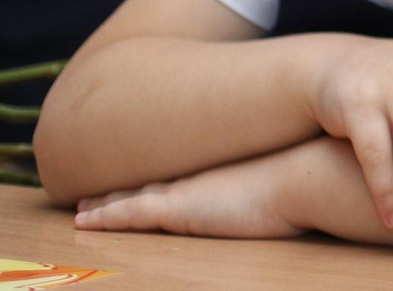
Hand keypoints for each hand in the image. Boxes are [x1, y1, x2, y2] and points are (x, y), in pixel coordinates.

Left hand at [75, 153, 300, 239]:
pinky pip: (129, 213)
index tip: (139, 183)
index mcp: (223, 174)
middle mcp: (199, 178)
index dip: (156, 182)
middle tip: (93, 195)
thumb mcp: (295, 182)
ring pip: (132, 198)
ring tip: (80, 208)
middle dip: (120, 190)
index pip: (180, 179)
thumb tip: (309, 186)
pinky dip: (104, 215)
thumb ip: (286, 186)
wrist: (309, 173)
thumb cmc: (312, 179)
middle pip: (150, 185)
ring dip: (103, 202)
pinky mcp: (178, 209)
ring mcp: (186, 191)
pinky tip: (83, 220)